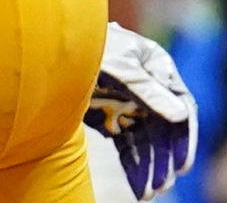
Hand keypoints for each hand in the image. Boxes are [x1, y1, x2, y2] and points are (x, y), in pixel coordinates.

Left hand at [88, 22, 195, 198]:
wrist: (42, 40)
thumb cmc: (83, 43)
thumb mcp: (119, 65)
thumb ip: (147, 89)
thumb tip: (181, 115)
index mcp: (155, 64)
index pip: (181, 105)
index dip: (184, 137)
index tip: (183, 164)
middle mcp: (146, 84)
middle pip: (163, 126)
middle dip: (164, 158)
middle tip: (163, 185)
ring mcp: (127, 98)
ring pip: (145, 137)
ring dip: (150, 164)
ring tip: (150, 192)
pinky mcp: (108, 111)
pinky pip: (126, 139)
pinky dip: (132, 160)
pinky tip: (137, 183)